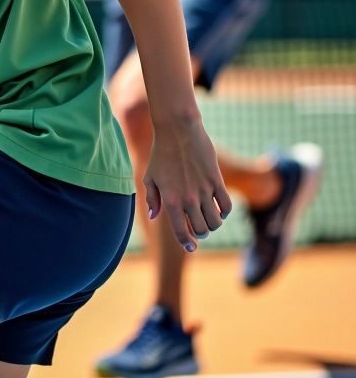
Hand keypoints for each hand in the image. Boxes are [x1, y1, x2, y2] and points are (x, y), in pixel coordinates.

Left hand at [143, 118, 231, 251]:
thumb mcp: (150, 176)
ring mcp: (204, 191)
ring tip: (208, 218)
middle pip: (202, 230)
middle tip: (198, 228)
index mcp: (171, 201)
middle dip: (200, 233)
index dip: (187, 244)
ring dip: (213, 224)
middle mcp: (189, 199)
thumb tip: (154, 217)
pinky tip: (219, 209)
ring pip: (216, 222)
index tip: (191, 247)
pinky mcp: (217, 181)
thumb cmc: (160, 153)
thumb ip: (152, 199)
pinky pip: (227, 206)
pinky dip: (225, 212)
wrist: (177, 131)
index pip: (181, 233)